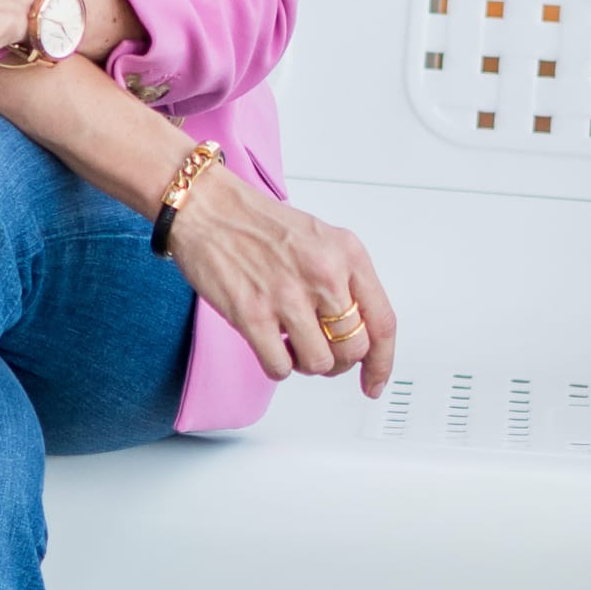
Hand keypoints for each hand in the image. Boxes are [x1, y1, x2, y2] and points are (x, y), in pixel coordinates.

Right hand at [167, 167, 395, 397]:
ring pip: (319, 363)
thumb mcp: (320, 239)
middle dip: (338, 362)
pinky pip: (279, 367)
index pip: (382, 322)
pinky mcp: (253, 314)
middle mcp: (324, 274)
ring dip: (305, 364)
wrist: (208, 209)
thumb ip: (344, 280)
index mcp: (347, 254)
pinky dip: (277, 366)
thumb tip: (355, 329)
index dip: (381, 362)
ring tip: (290, 345)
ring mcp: (288, 296)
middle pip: (353, 349)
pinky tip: (269, 345)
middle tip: (320, 353)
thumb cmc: (257, 223)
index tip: (373, 381)